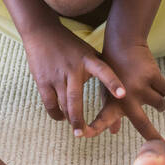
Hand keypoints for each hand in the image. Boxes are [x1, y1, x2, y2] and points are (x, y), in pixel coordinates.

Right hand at [23, 18, 126, 136]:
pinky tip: (61, 118)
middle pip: (75, 98)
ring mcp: (57, 75)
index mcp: (88, 60)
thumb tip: (119, 94)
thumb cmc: (72, 46)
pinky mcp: (43, 80)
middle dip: (79, 118)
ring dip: (70, 119)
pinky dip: (56, 114)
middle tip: (84, 133)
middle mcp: (72, 68)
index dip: (113, 82)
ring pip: (63, 103)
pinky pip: (49, 103)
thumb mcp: (89, 53)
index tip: (123, 94)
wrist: (42, 31)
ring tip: (77, 130)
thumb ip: (103, 70)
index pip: (104, 70)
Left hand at [82, 32, 164, 141]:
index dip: (94, 130)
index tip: (87, 138)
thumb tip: (114, 133)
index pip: (102, 121)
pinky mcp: (152, 77)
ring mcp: (139, 87)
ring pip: (160, 104)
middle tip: (161, 143)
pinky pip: (164, 91)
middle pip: (143, 124)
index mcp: (111, 102)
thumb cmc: (114, 72)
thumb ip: (111, 113)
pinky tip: (152, 79)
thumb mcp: (108, 92)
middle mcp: (124, 97)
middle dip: (152, 136)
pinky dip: (161, 88)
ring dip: (159, 102)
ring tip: (150, 91)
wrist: (122, 44)